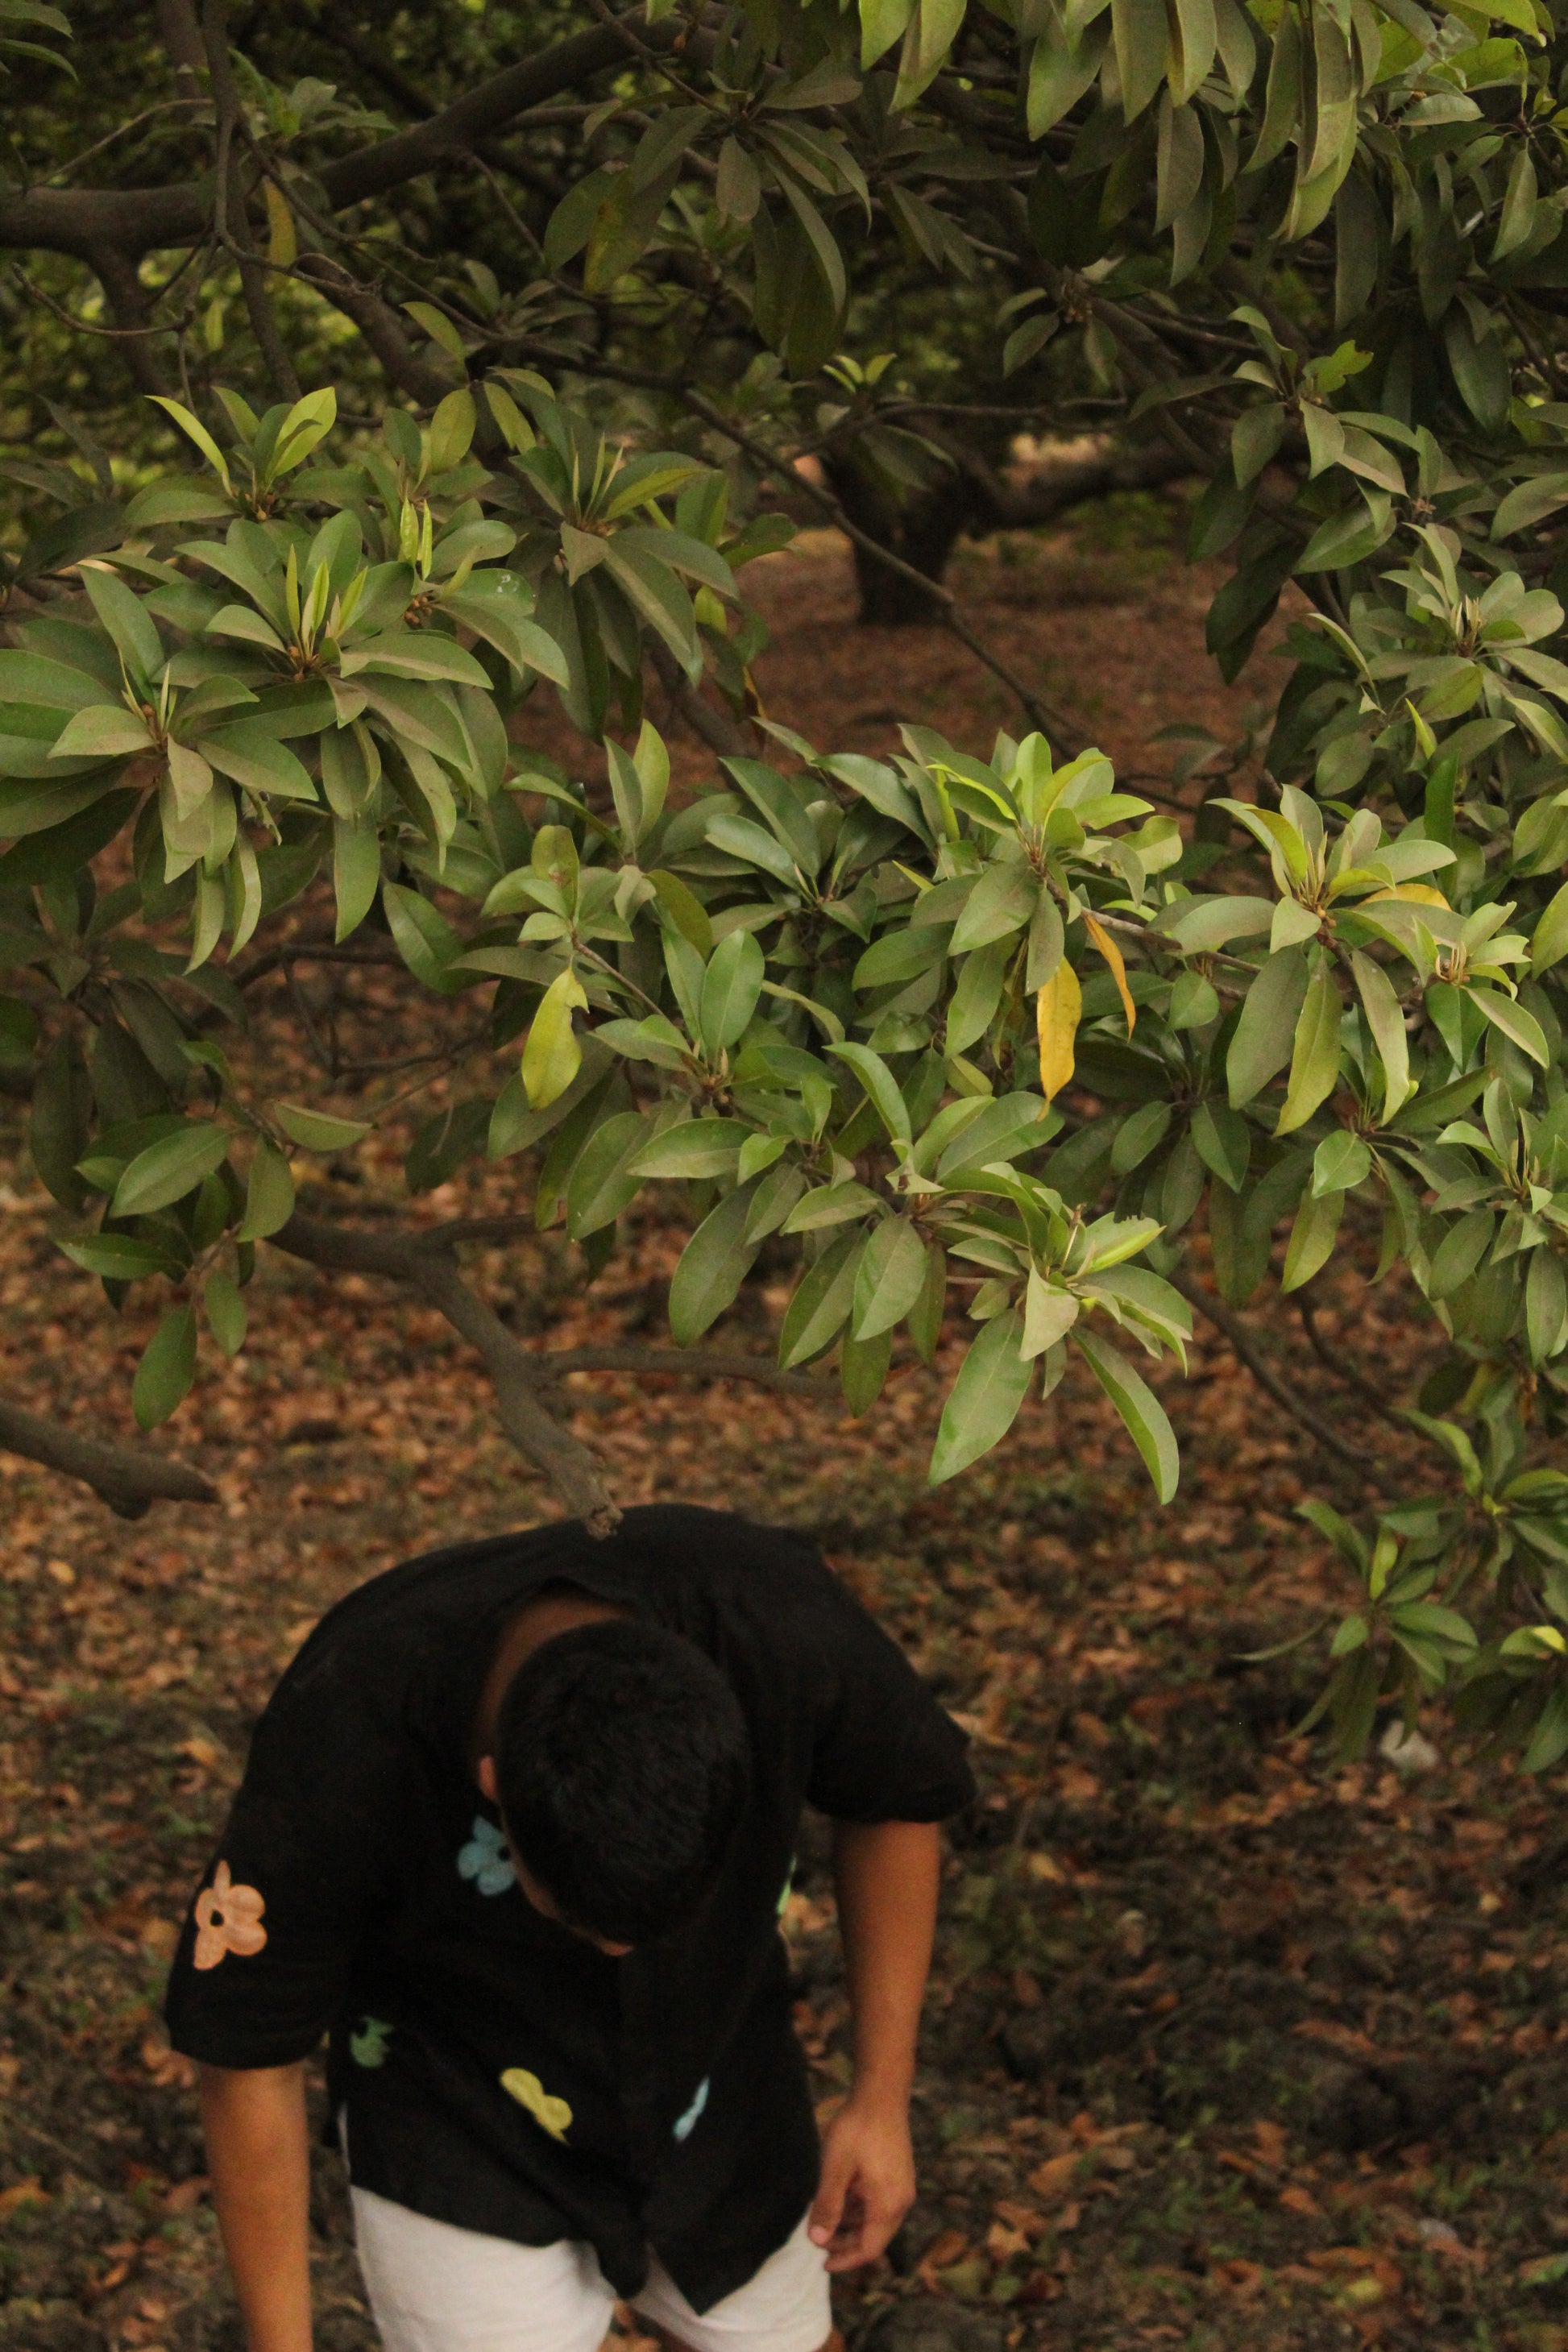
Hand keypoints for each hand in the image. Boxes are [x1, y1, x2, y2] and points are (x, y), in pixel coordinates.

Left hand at [808, 2094, 915, 2273]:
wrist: (881, 2093)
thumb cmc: (858, 2129)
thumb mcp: (835, 2168)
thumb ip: (827, 2205)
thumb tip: (816, 2240)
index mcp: (888, 2205)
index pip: (868, 2248)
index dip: (845, 2260)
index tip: (822, 2264)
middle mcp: (901, 2200)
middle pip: (874, 2237)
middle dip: (845, 2242)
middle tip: (818, 2239)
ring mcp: (902, 2187)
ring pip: (875, 2219)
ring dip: (850, 2224)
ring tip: (823, 2216)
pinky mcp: (898, 2174)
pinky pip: (879, 2203)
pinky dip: (859, 2207)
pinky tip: (839, 2196)